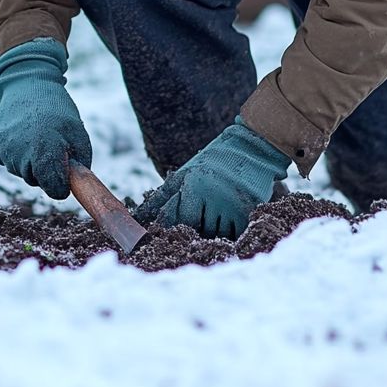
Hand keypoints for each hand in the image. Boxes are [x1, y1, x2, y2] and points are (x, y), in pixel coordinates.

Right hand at [0, 38, 92, 199]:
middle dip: (46, 171)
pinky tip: (23, 134)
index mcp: (46, 152)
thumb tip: (73, 186)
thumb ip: (79, 166)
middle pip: (36, 181)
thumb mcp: (79, 134)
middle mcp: (22, 154)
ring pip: (21, 172)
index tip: (65, 172)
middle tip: (52, 144)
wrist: (27, 82)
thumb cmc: (58, 109)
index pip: (55, 190)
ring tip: (37, 134)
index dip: (63, 184)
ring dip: (30, 161)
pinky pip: (8, 160)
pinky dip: (16, 153)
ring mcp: (5, 149)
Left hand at [133, 116, 289, 238]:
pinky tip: (227, 221)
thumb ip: (161, 198)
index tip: (161, 237)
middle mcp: (211, 196)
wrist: (250, 149)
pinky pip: (234, 234)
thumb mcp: (184, 175)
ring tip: (214, 217)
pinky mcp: (248, 211)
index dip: (167, 230)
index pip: (174, 219)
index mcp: (192, 185)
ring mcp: (231, 205)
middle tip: (194, 225)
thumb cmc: (211, 163)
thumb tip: (136, 218)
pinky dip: (229, 234)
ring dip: (211, 233)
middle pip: (195, 229)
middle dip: (192, 230)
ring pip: (214, 235)